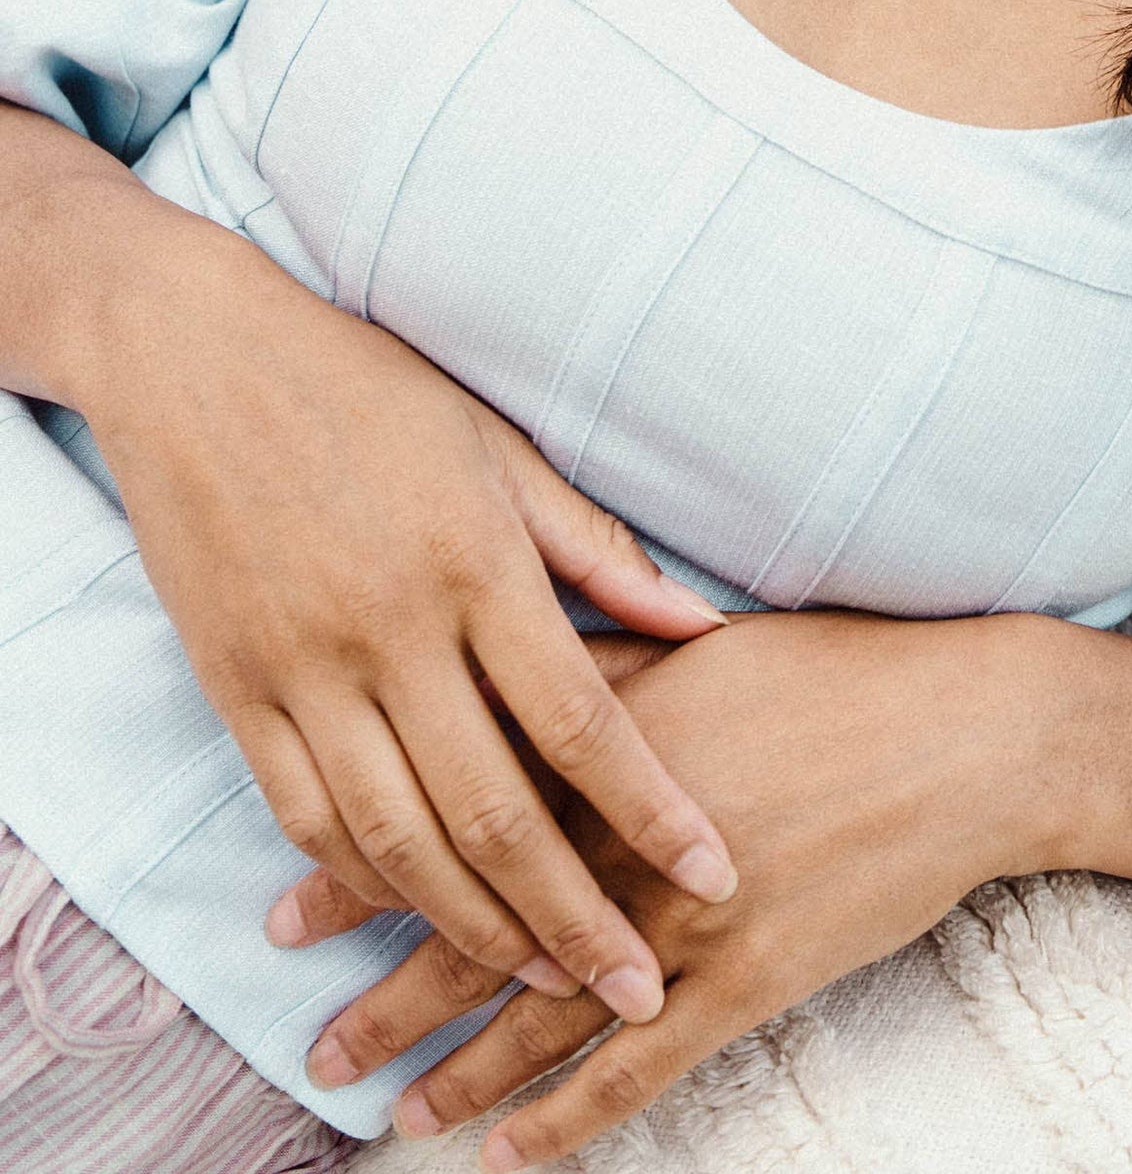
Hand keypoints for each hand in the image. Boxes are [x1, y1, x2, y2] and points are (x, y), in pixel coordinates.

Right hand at [78, 213, 739, 1025]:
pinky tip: (419, 911)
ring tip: (547, 977)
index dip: (654, 811)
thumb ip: (595, 549)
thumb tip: (701, 628)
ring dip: (476, 925)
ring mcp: (304, 668)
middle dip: (575, 916)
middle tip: (639, 988)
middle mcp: (390, 629)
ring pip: (398, 839)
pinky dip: (365, 879)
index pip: (582, 720)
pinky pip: (306, 817)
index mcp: (474, 562)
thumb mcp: (496, 446)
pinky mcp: (236, 689)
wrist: (198, 359)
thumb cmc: (367, 389)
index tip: (717, 874)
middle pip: (495, 811)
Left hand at [283, 607, 1088, 1164]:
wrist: (970, 732)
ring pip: (543, 1015)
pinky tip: (506, 1155)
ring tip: (388, 1113)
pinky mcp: (749, 979)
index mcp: (605, 741)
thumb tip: (496, 649)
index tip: (286, 905)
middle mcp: (626, 835)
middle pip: (477, 928)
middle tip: (309, 1038)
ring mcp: (686, 916)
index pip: (452, 813)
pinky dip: (567, 1120)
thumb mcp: (702, 643)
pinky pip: (638, 1070)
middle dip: (384, 990)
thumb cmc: (839, 671)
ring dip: (456, 1069)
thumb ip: (598, 654)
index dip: (363, 868)